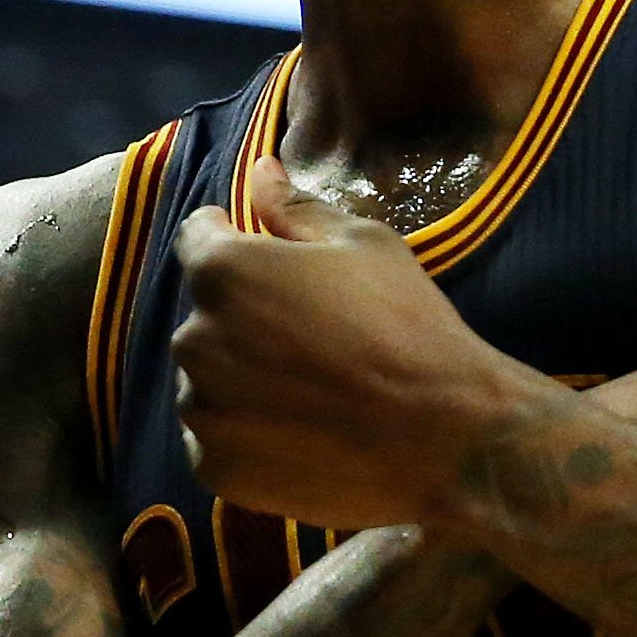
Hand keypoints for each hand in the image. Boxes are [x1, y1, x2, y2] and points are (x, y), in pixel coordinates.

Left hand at [172, 158, 552, 526]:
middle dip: (243, 316)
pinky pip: (217, 438)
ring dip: (241, 376)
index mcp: (223, 273)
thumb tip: (258, 168)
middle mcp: (193, 339)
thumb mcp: (365, 245)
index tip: (269, 257)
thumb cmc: (407, 326)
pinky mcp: (215, 467)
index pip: (197, 237)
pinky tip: (303, 431)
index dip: (231, 236)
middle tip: (311, 335)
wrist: (443, 436)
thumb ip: (296, 207)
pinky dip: (246, 433)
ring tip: (310, 390)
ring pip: (207, 379)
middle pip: (206, 315)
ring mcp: (200, 411)